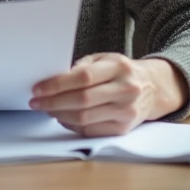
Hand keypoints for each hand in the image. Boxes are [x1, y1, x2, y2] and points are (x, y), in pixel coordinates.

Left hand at [29, 53, 188, 136]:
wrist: (153, 88)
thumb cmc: (121, 71)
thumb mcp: (105, 59)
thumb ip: (81, 67)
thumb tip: (53, 80)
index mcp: (119, 67)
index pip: (83, 77)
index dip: (57, 84)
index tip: (38, 88)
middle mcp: (126, 90)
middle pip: (82, 100)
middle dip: (53, 102)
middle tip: (36, 102)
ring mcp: (126, 111)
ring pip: (85, 118)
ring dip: (59, 115)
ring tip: (47, 109)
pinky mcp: (124, 128)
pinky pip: (90, 130)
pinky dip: (71, 125)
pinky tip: (62, 117)